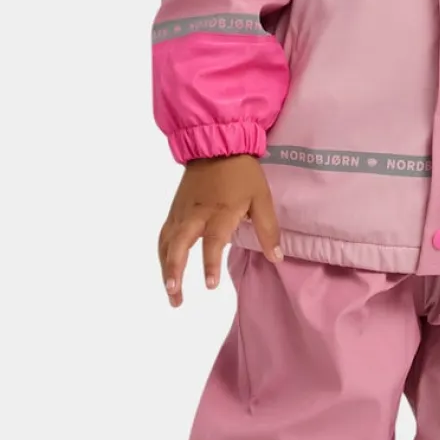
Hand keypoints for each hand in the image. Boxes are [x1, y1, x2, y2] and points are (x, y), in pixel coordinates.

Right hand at [158, 155, 282, 305]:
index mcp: (220, 212)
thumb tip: (276, 258)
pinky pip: (164, 235)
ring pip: (167, 243)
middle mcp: (196, 214)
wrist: (217, 146)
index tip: (210, 285)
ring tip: (171, 292)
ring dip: (165, 269)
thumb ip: (268, 230)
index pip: (213, 241)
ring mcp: (181, 213)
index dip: (210, 264)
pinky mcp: (174, 211)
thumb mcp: (262, 198)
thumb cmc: (242, 174)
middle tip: (175, 294)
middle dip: (174, 271)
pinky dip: (162, 255)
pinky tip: (166, 271)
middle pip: (178, 245)